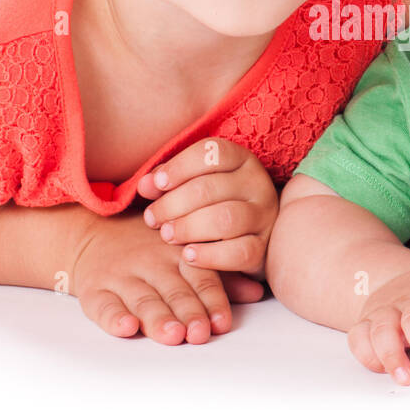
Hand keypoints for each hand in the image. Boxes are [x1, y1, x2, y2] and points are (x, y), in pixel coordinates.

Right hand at [70, 209, 243, 343]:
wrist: (93, 235)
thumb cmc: (150, 251)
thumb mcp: (183, 255)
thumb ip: (220, 276)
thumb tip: (257, 292)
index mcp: (178, 253)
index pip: (200, 276)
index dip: (212, 299)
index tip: (222, 322)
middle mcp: (151, 263)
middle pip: (173, 290)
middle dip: (188, 312)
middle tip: (200, 332)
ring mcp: (122, 276)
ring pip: (142, 299)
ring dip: (158, 318)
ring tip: (173, 335)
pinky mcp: (95, 290)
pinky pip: (103, 305)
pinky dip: (113, 318)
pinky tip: (126, 328)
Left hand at [138, 137, 276, 302]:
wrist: (247, 237)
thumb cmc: (211, 204)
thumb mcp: (192, 184)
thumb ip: (167, 182)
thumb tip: (144, 185)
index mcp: (241, 160)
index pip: (211, 153)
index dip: (179, 167)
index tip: (156, 184)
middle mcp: (257, 184)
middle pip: (210, 188)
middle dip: (173, 204)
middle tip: (152, 219)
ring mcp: (264, 217)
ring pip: (225, 219)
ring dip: (188, 228)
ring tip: (167, 235)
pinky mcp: (263, 249)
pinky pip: (238, 253)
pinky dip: (209, 256)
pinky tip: (188, 256)